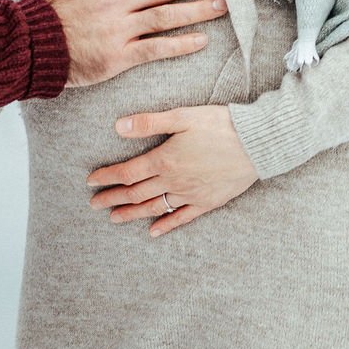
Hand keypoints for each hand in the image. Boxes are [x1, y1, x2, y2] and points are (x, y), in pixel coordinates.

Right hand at [37, 0, 226, 87]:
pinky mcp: (118, 57)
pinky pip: (155, 49)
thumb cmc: (49, 6)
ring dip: (196, 11)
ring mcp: (118, 30)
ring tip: (221, 6)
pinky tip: (201, 41)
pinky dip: (179, 45)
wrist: (30, 44)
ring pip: (165, 16)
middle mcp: (116, 2)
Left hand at [86, 105, 258, 236]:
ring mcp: (191, 194)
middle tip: (94, 204)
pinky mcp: (207, 202)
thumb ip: (149, 122)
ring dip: (131, 214)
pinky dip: (165, 226)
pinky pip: (182, 218)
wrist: (257, 143)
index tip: (91, 181)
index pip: (127, 172)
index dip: (107, 177)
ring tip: (114, 218)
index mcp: (165, 160)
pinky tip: (153, 232)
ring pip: (154, 208)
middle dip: (112, 198)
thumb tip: (117, 127)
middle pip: (136, 193)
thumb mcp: (183, 116)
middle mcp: (174, 181)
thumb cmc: (220, 125)